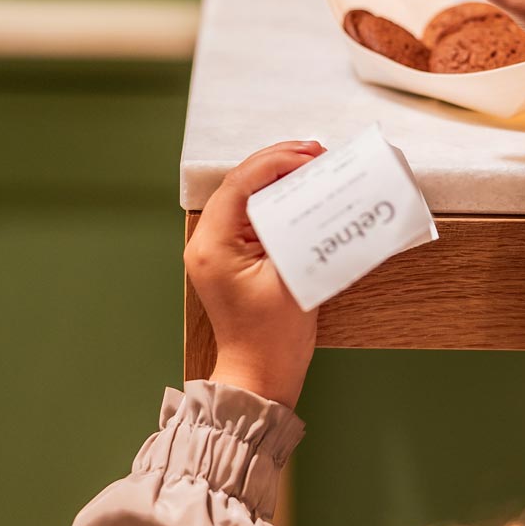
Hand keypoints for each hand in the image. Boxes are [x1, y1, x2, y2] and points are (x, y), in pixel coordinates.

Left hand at [184, 140, 325, 407]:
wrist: (261, 374)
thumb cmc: (272, 337)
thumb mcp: (291, 279)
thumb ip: (299, 233)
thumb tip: (317, 196)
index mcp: (213, 245)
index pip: (240, 184)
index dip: (276, 162)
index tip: (310, 156)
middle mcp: (207, 241)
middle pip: (240, 182)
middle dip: (278, 161)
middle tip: (316, 151)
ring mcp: (218, 248)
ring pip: (247, 194)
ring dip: (278, 176)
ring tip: (312, 163)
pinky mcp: (233, 255)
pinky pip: (253, 213)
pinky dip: (277, 198)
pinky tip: (303, 191)